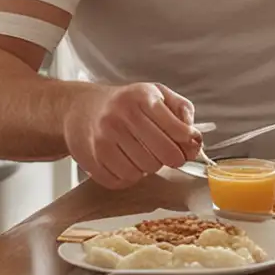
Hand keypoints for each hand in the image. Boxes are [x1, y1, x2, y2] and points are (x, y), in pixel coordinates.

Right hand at [63, 81, 200, 188]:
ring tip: (143, 154)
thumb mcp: (156, 93)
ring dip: (149, 168)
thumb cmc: (125, 103)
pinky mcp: (92, 158)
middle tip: (168, 154)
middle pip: (163, 155)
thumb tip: (194, 138)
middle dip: (171, 159)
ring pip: (143, 171)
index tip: (188, 146)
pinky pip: (122, 181)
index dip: (188, 144)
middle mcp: (121, 117)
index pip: (178, 130)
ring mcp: (104, 139)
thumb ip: (181, 109)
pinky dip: (129, 177)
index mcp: (141, 98)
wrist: (80, 108)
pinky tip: (127, 162)